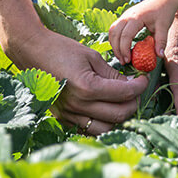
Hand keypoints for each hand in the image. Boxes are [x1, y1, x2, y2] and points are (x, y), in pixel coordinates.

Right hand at [7, 25, 147, 134]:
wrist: (33, 52)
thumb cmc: (62, 49)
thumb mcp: (91, 56)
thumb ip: (111, 73)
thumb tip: (129, 83)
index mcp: (87, 87)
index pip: (123, 94)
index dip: (138, 87)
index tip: (144, 79)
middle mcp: (78, 105)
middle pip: (118, 114)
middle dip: (133, 103)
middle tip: (137, 90)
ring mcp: (70, 115)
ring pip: (105, 128)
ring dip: (119, 117)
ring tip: (124, 101)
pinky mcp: (64, 118)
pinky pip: (89, 128)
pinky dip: (102, 122)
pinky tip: (107, 107)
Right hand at [109, 0, 175, 63]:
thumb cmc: (163, 12)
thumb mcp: (164, 27)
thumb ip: (161, 41)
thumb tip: (159, 56)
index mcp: (136, 17)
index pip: (125, 35)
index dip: (124, 50)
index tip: (128, 61)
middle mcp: (127, 15)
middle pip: (115, 33)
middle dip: (117, 49)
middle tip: (123, 62)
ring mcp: (125, 15)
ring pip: (112, 30)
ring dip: (114, 44)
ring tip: (121, 56)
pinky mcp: (125, 16)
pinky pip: (115, 28)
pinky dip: (115, 39)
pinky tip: (121, 47)